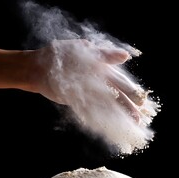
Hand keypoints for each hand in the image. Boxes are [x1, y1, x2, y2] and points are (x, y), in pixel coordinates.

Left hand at [27, 39, 148, 122]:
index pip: (120, 82)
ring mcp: (88, 92)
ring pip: (106, 105)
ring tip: (130, 124)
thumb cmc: (61, 54)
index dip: (131, 92)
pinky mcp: (77, 101)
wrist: (37, 68)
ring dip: (118, 115)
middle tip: (139, 119)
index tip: (141, 101)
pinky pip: (92, 111)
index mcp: (102, 68)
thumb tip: (125, 56)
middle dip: (127, 107)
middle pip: (116, 96)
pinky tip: (110, 125)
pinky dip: (101, 118)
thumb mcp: (83, 51)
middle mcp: (97, 81)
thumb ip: (103, 55)